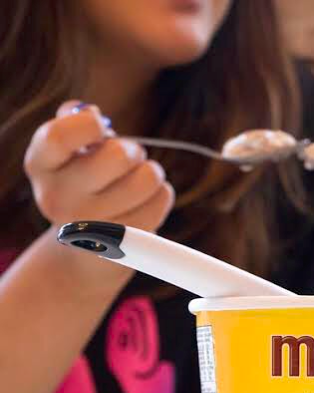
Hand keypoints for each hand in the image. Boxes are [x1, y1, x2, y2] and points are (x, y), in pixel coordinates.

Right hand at [23, 101, 174, 285]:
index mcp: (40, 166)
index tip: (99, 127)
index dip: (89, 124)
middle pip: (119, 155)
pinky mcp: (125, 240)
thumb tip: (88, 112)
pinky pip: (163, 198)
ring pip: (149, 177)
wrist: (87, 247)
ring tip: (135, 181)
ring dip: (150, 172)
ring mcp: (92, 225)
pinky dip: (160, 194)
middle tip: (127, 158)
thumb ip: (73, 121)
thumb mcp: (69, 151)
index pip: (59, 136)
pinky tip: (142, 201)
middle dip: (132, 150)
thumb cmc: (83, 182)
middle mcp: (57, 198)